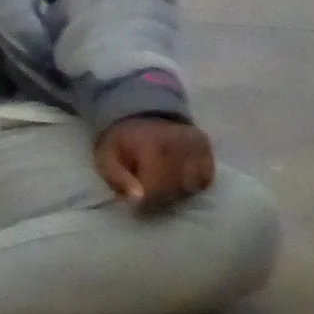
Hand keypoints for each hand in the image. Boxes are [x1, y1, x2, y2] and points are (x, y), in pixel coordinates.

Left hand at [95, 115, 215, 214]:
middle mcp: (180, 144)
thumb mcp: (107, 158)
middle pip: (174, 189)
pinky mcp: (206, 148)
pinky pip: (206, 179)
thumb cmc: (123, 140)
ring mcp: (197, 146)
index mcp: (154, 146)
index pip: (156, 188)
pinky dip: (194, 185)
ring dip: (177, 192)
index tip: (136, 200)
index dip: (145, 200)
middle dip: (159, 197)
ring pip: (191, 186)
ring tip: (163, 185)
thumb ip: (118, 179)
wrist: (142, 113)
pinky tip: (181, 180)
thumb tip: (138, 199)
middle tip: (148, 193)